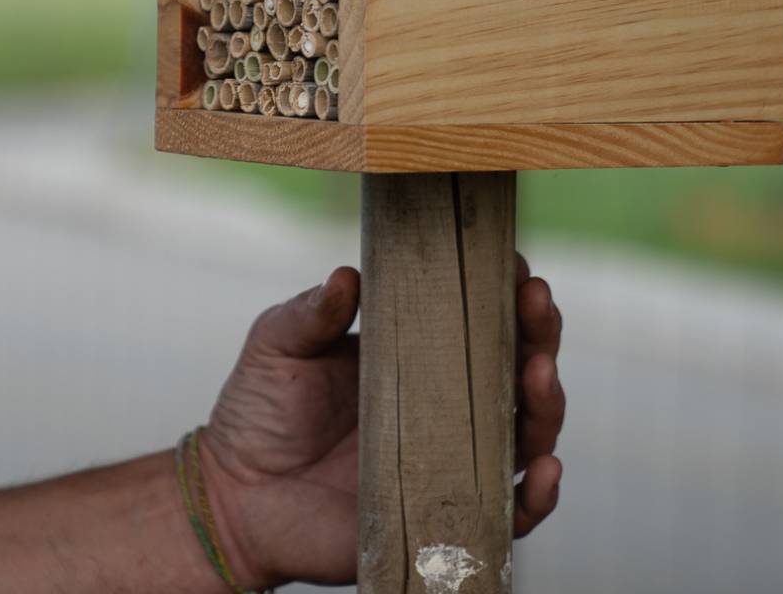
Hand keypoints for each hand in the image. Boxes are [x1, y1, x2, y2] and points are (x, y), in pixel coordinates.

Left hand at [199, 260, 566, 587]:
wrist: (237, 498)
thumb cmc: (259, 415)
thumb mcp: (279, 347)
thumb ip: (311, 312)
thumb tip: (348, 274)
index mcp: (417, 357)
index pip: (480, 319)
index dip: (506, 292)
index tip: (514, 266)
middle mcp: (448, 408)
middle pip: (519, 368)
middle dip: (540, 333)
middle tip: (536, 304)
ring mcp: (453, 462)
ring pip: (527, 432)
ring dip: (546, 403)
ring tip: (538, 374)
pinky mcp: (446, 516)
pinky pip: (509, 511)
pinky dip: (538, 495)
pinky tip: (545, 468)